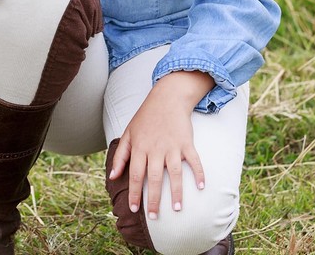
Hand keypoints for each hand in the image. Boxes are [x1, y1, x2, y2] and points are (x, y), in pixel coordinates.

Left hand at [107, 70, 213, 218]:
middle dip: (153, 199)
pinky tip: (202, 187)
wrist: (167, 98)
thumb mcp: (129, 132)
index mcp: (140, 147)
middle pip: (153, 178)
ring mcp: (172, 146)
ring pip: (174, 173)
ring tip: (176, 209)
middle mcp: (155, 148)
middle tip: (154, 217)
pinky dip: (199, 173)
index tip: (134, 209)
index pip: (135, 174)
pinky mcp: (186, 142)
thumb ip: (121, 155)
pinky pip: (194, 160)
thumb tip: (112, 176)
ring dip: (175, 192)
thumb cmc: (146, 117)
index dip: (134, 192)